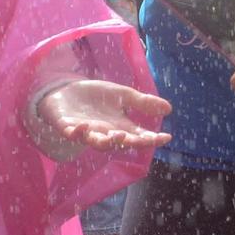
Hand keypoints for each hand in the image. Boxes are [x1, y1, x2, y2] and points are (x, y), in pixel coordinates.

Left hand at [36, 79, 172, 151]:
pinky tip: (83, 126)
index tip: (166, 137)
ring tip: (116, 135)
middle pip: (119, 142)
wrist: (65, 91)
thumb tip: (169, 108)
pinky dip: (77, 133)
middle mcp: (104, 133)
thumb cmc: (96, 96)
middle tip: (139, 139)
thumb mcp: (122, 95)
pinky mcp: (67, 126)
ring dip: (106, 141)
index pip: (139, 136)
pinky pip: (71, 134)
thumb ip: (142, 102)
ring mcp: (85, 132)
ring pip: (96, 142)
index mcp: (120, 126)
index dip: (152, 139)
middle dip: (129, 142)